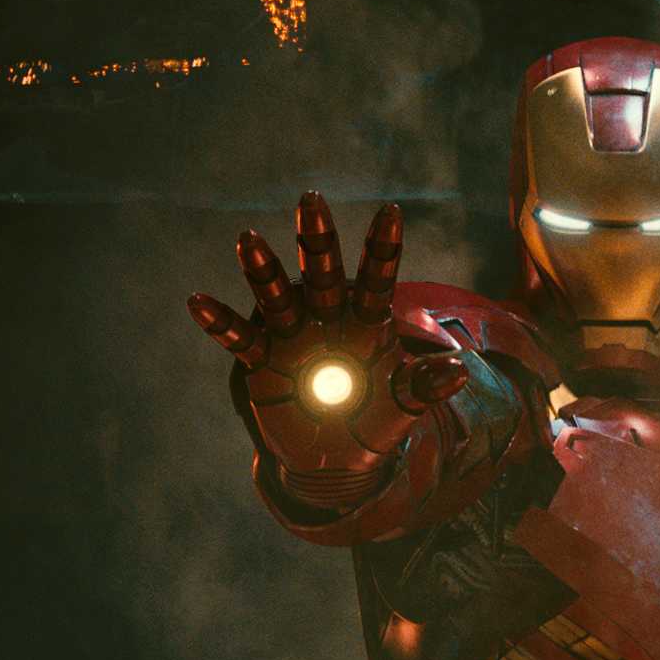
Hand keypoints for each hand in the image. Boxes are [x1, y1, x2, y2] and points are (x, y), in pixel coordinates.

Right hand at [187, 192, 469, 505]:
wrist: (338, 460)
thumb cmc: (376, 423)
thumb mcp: (404, 406)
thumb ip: (426, 385)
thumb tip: (462, 370)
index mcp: (366, 322)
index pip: (377, 279)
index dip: (382, 248)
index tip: (392, 211)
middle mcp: (327, 319)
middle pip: (322, 275)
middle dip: (315, 240)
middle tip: (311, 199)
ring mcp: (292, 337)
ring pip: (277, 297)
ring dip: (263, 270)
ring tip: (248, 239)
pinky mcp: (262, 362)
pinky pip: (239, 339)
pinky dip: (219, 322)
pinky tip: (197, 301)